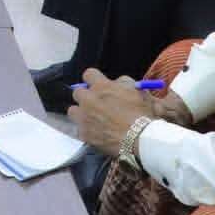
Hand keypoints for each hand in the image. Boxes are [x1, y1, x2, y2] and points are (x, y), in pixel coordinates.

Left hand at [66, 68, 194, 156]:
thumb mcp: (138, 91)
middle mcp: (89, 100)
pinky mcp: (83, 134)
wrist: (139, 140)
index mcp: (102, 86)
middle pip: (77, 92)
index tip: (97, 85)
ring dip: (81, 113)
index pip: (88, 74)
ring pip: (73, 111)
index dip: (93, 79)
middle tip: (95, 104)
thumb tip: (116, 82)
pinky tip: (96, 133)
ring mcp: (84, 117)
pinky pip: (78, 129)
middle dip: (85, 96)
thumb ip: (124, 83)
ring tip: (92, 120)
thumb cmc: (142, 114)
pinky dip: (85, 130)